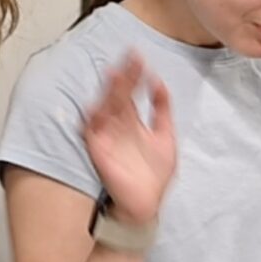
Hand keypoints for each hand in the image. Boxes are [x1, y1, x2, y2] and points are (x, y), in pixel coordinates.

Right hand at [82, 55, 175, 225]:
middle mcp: (118, 125)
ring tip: (115, 73)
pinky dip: (95, 117)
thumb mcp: (166, 137)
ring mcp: (107, 136)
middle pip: (118, 95)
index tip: (138, 56)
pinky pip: (93, 130)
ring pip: (106, 107)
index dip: (134, 74)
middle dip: (123, 76)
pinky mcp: (98, 150)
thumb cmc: (154, 176)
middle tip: (129, 57)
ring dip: (110, 91)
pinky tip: (98, 103)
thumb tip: (159, 82)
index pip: (132, 92)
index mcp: (133, 122)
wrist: (146, 205)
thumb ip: (163, 110)